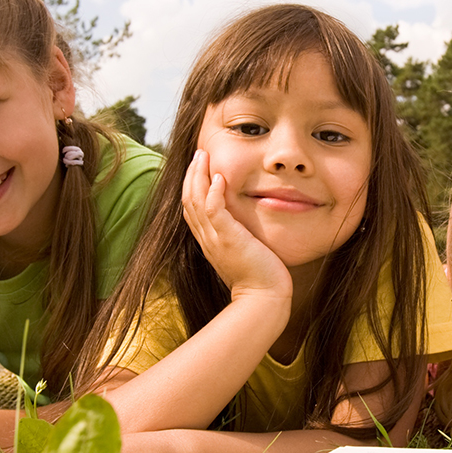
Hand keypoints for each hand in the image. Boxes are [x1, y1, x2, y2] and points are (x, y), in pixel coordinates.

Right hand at [182, 150, 291, 302]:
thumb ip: (238, 237)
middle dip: (192, 175)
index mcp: (208, 241)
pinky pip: (213, 210)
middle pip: (188, 200)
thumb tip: (244, 226)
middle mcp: (207, 239)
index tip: (199, 168)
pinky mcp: (228, 238)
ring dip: (198, 176)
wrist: (263, 298)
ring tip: (203, 156)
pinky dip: (214, 192)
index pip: (192, 209)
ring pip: (195, 201)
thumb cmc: (259, 279)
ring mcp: (215, 239)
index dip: (192, 186)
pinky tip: (220, 178)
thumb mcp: (242, 253)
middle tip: (198, 154)